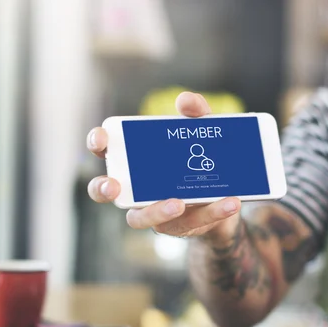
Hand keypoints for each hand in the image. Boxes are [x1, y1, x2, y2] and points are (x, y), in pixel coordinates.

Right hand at [86, 92, 240, 242]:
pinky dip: (213, 212)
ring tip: (180, 202)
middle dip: (103, 188)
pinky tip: (230, 202)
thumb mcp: (203, 132)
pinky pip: (192, 222)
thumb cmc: (202, 157)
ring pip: (140, 218)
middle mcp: (136, 187)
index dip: (97, 143)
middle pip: (105, 191)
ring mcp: (155, 210)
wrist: (229, 193)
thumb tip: (186, 100)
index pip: (105, 150)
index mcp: (136, 160)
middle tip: (113, 186)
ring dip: (156, 211)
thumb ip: (196, 114)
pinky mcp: (180, 226)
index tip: (102, 139)